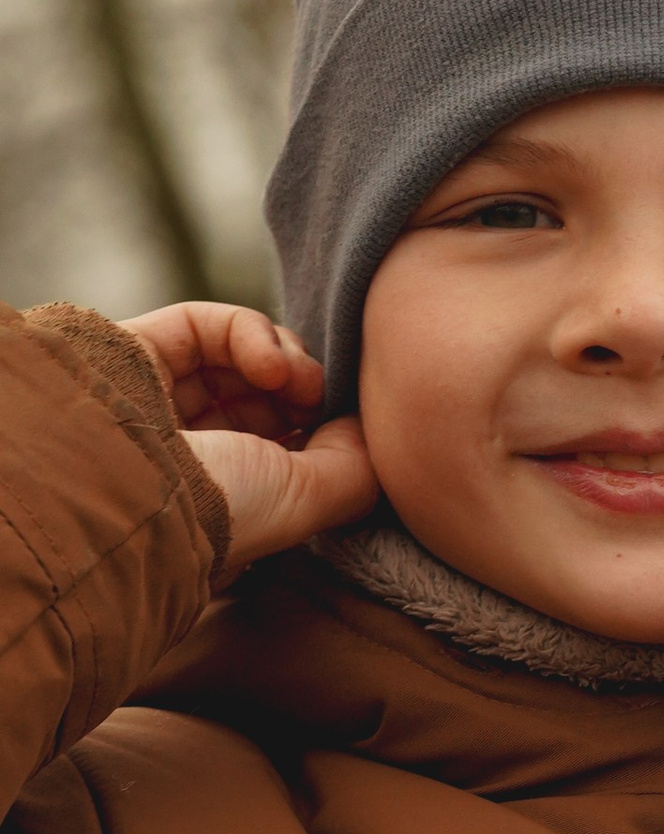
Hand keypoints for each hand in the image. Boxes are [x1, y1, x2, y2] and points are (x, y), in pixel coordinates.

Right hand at [118, 302, 379, 577]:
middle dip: (304, 389)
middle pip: (266, 394)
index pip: (281, 443)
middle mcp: (189, 447)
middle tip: (314, 399)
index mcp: (223, 492)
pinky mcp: (138, 349)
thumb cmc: (219, 510)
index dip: (319, 425)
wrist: (127, 483)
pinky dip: (250, 332)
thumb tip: (365, 427)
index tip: (344, 431)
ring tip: (292, 380)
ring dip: (285, 358)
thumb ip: (354, 468)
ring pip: (240, 356)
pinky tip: (267, 363)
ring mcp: (160, 397)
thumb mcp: (309, 500)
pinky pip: (207, 323)